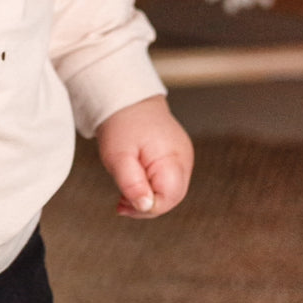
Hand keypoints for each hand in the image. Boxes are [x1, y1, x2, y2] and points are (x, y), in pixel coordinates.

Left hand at [96, 94, 192, 219]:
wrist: (125, 95)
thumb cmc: (121, 122)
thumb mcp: (118, 156)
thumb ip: (132, 183)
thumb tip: (145, 206)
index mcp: (173, 158)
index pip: (168, 198)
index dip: (146, 207)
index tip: (123, 204)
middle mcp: (184, 159)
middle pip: (171, 198)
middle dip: (146, 205)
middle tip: (121, 202)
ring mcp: (182, 156)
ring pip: (169, 191)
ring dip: (148, 196)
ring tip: (126, 190)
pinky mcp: (176, 155)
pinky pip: (167, 179)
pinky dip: (151, 185)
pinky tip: (136, 181)